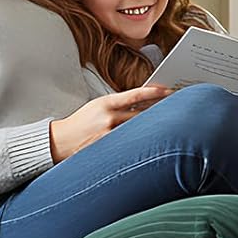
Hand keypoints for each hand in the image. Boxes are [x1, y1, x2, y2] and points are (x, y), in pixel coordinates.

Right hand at [49, 86, 171, 161]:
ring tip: (168, 125)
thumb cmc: (81, 122)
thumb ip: (118, 104)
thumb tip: (141, 102)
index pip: (135, 95)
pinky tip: (150, 141)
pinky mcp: (110, 148)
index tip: (168, 90)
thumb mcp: (97, 105)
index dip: (154, 92)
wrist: (62, 141)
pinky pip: (130, 142)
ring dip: (153, 127)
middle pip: (142, 113)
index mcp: (106, 103)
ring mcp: (110, 134)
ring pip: (138, 128)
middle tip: (176, 108)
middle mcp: (109, 118)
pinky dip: (140, 140)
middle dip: (159, 110)